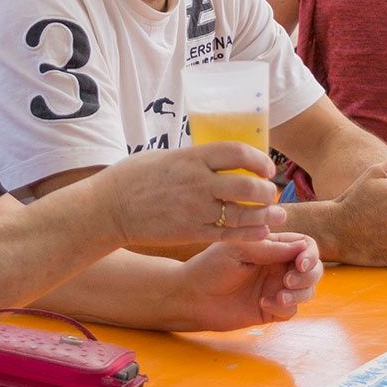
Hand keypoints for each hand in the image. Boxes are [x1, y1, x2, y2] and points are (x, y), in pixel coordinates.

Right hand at [93, 143, 284, 251]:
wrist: (108, 209)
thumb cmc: (132, 179)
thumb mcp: (164, 156)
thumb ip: (192, 158)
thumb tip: (214, 157)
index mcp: (191, 157)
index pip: (238, 152)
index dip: (259, 160)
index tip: (266, 167)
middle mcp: (198, 182)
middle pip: (248, 185)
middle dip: (267, 190)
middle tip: (271, 193)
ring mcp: (196, 209)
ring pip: (244, 213)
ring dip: (266, 214)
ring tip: (277, 214)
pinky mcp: (192, 232)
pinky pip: (230, 234)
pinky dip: (250, 233)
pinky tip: (262, 231)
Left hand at [173, 232, 321, 330]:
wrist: (192, 297)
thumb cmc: (209, 267)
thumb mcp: (238, 250)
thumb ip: (270, 248)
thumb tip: (302, 247)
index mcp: (272, 247)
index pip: (305, 245)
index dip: (310, 254)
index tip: (301, 263)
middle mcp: (278, 266)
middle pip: (313, 269)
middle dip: (309, 275)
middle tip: (289, 281)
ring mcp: (276, 288)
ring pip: (307, 290)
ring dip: (300, 293)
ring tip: (278, 296)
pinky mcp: (271, 310)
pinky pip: (292, 311)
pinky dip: (284, 308)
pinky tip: (263, 304)